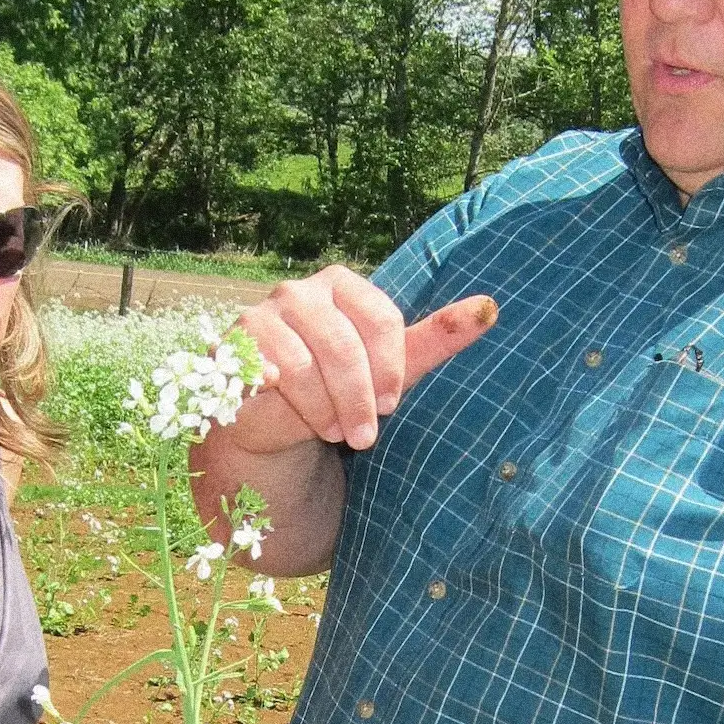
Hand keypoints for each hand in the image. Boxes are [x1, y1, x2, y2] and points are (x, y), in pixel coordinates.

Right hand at [224, 268, 497, 456]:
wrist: (269, 429)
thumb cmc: (335, 394)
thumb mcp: (386, 372)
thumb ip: (432, 341)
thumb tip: (490, 308)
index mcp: (344, 287)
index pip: (379, 317)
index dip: (389, 367)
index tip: (391, 405)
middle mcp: (301, 292)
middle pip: (342, 344)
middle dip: (357, 397)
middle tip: (363, 437)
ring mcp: (263, 314)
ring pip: (303, 363)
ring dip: (323, 408)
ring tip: (331, 431)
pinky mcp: (234, 344)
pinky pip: (267, 373)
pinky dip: (284, 400)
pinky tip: (289, 412)